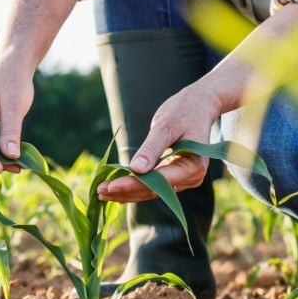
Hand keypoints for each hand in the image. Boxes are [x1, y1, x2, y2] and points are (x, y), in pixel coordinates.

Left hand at [97, 83, 221, 202]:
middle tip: (99, 191)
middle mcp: (191, 178)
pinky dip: (133, 187)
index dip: (134, 184)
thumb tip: (136, 169)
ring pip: (151, 191)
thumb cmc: (184, 111)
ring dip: (126, 193)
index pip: (159, 181)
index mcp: (193, 166)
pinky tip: (114, 190)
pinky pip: (152, 186)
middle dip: (126, 191)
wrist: (198, 106)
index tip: (111, 185)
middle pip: (154, 190)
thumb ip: (152, 148)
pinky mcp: (174, 177)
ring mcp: (183, 180)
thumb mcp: (166, 125)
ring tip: (101, 193)